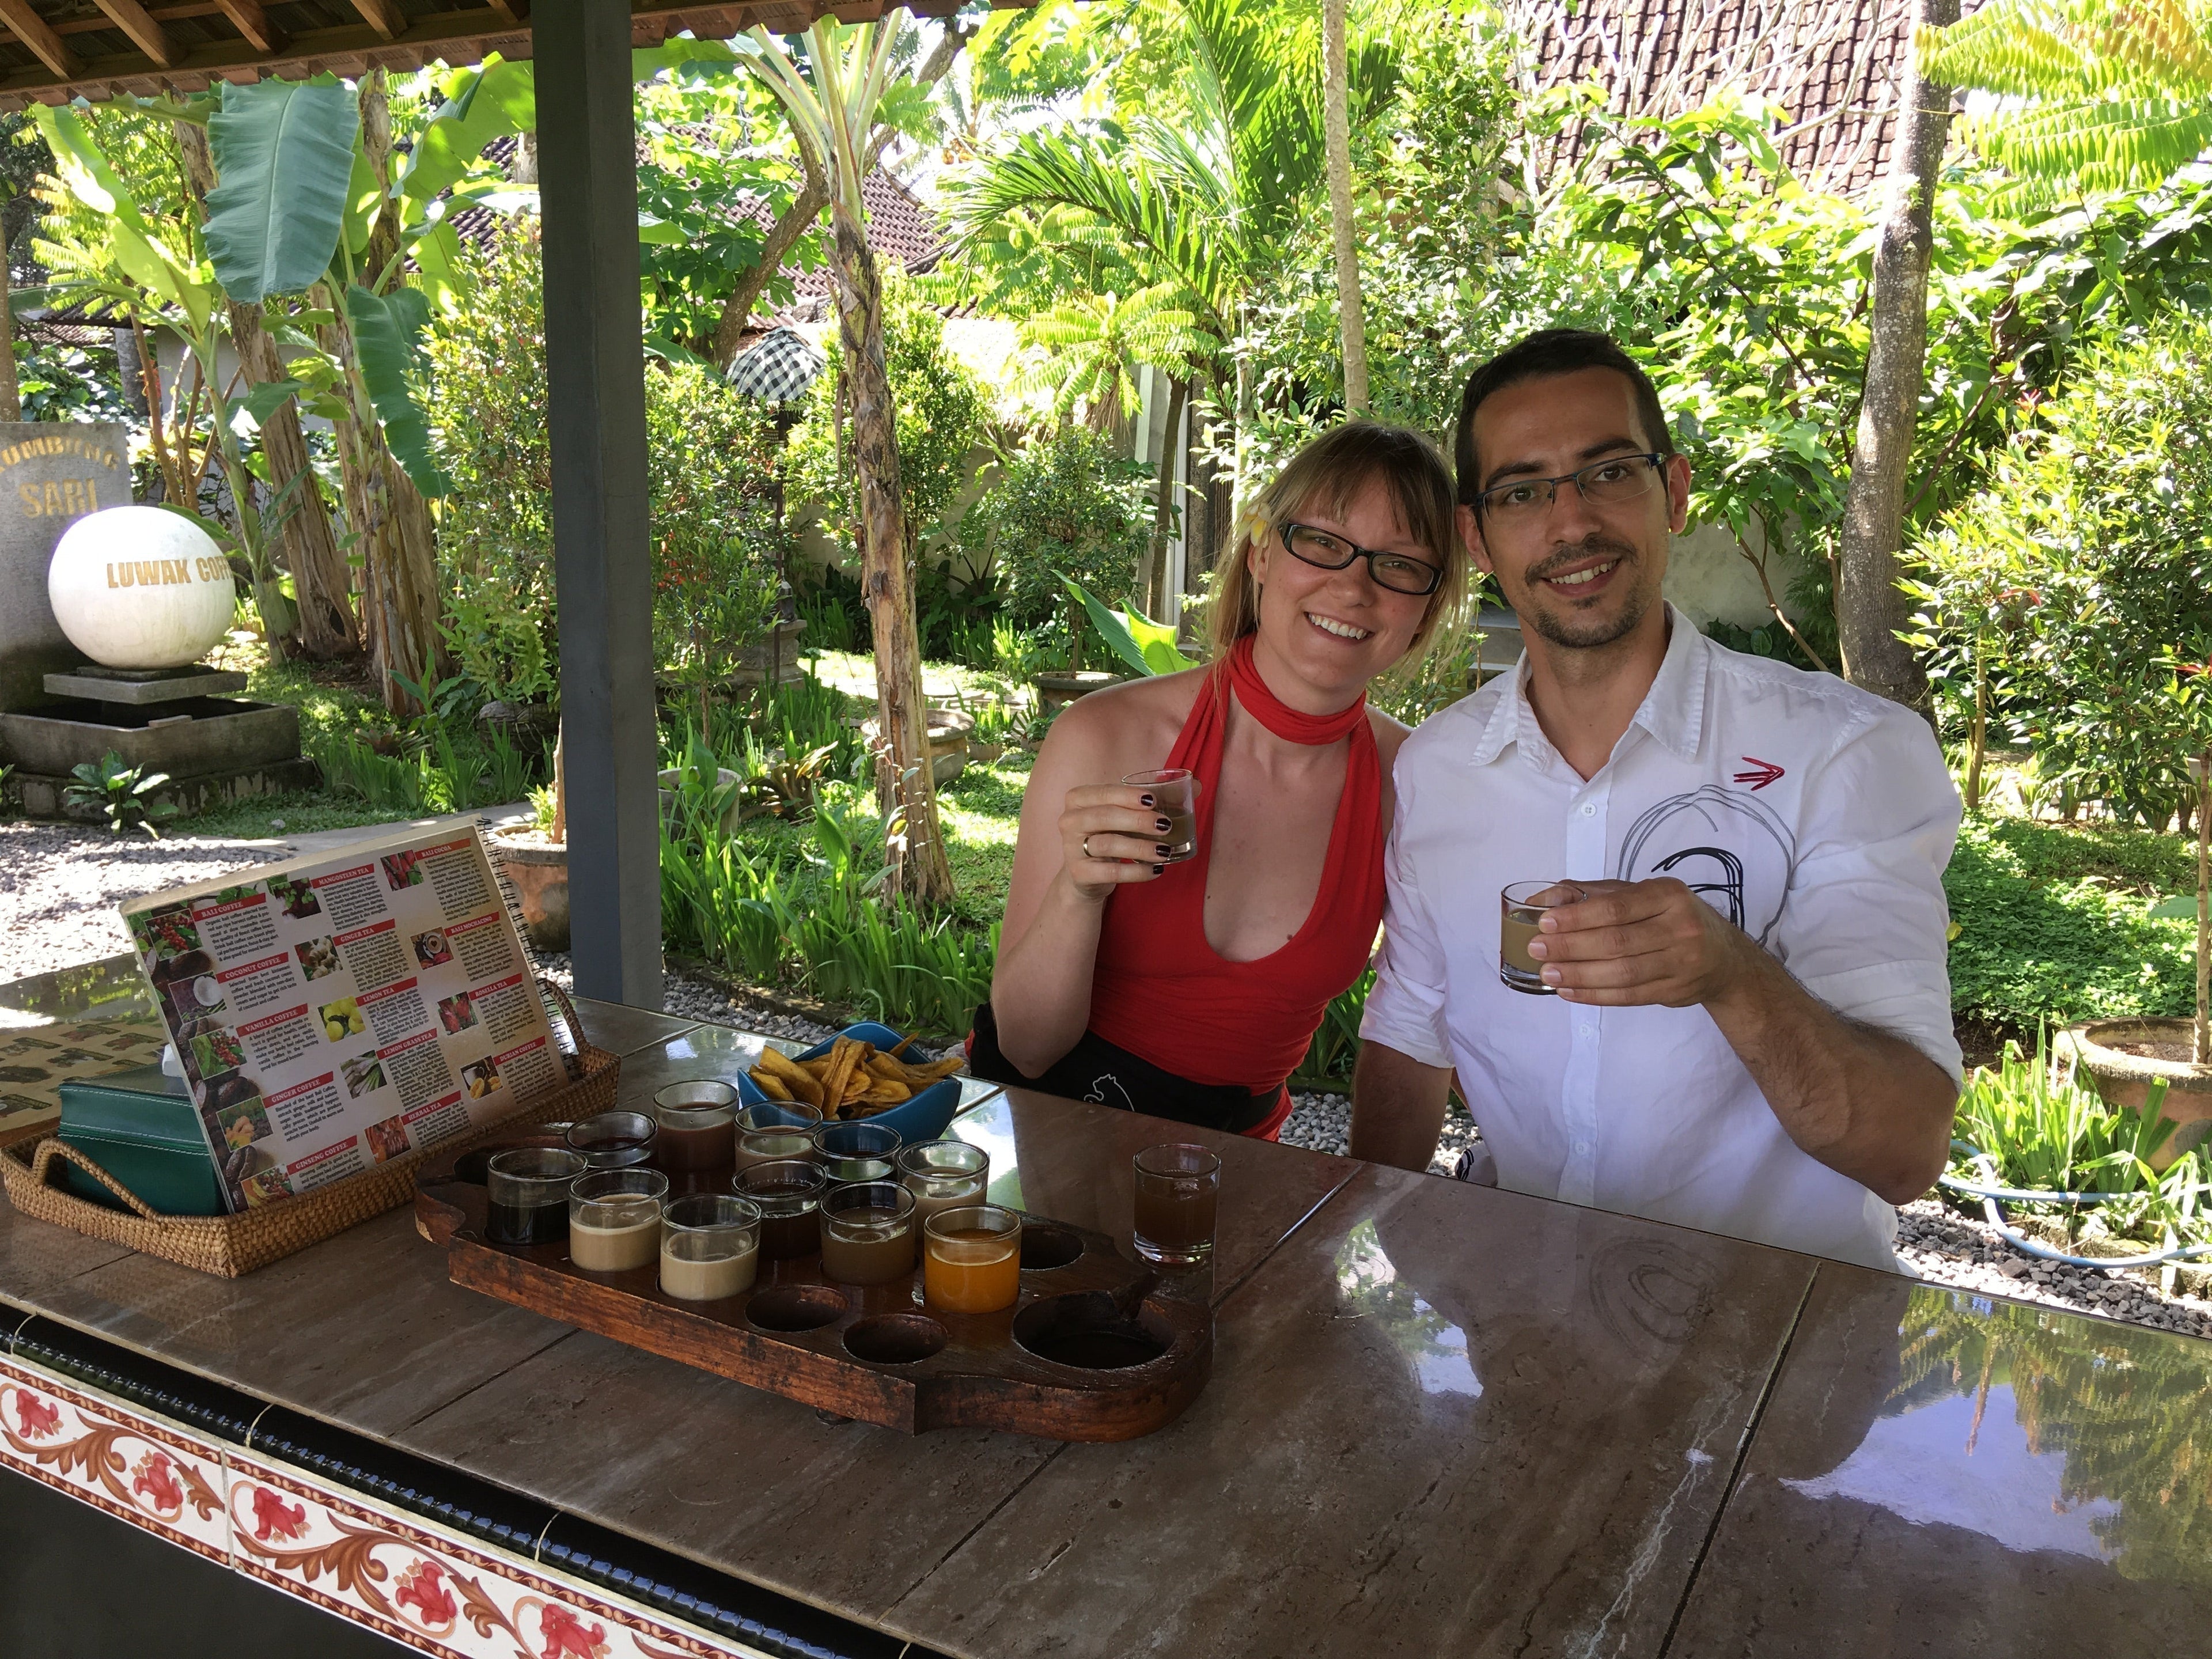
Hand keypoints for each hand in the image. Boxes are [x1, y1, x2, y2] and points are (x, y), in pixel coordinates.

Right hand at [1057, 782, 1178, 900]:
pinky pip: (1110, 872)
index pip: (1104, 792)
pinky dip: (1136, 871)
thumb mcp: (1125, 815)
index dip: (1128, 795)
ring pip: (1107, 844)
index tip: (1153, 801)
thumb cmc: (1110, 834)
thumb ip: (1156, 799)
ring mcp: (1071, 848)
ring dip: (1140, 847)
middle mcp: (1069, 820)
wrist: (1086, 874)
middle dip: (1138, 820)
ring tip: (1165, 851)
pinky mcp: (1079, 873)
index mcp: (1078, 798)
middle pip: (1104, 817)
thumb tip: (1198, 786)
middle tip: (1165, 826)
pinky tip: (1155, 870)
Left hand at [1527, 877, 1755, 1006]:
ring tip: (1548, 973)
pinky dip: (1595, 995)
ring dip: (1580, 974)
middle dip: (1571, 946)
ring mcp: (1682, 962)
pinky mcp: (1677, 991)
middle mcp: (1680, 927)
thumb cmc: (1671, 918)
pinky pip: (1630, 995)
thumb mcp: (1640, 895)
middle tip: (1537, 949)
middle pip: (1617, 941)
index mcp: (1669, 894)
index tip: (1544, 923)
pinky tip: (1570, 990)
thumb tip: (1544, 898)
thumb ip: (1592, 894)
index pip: (1617, 907)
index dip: (1577, 916)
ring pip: (1623, 972)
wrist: (1724, 957)